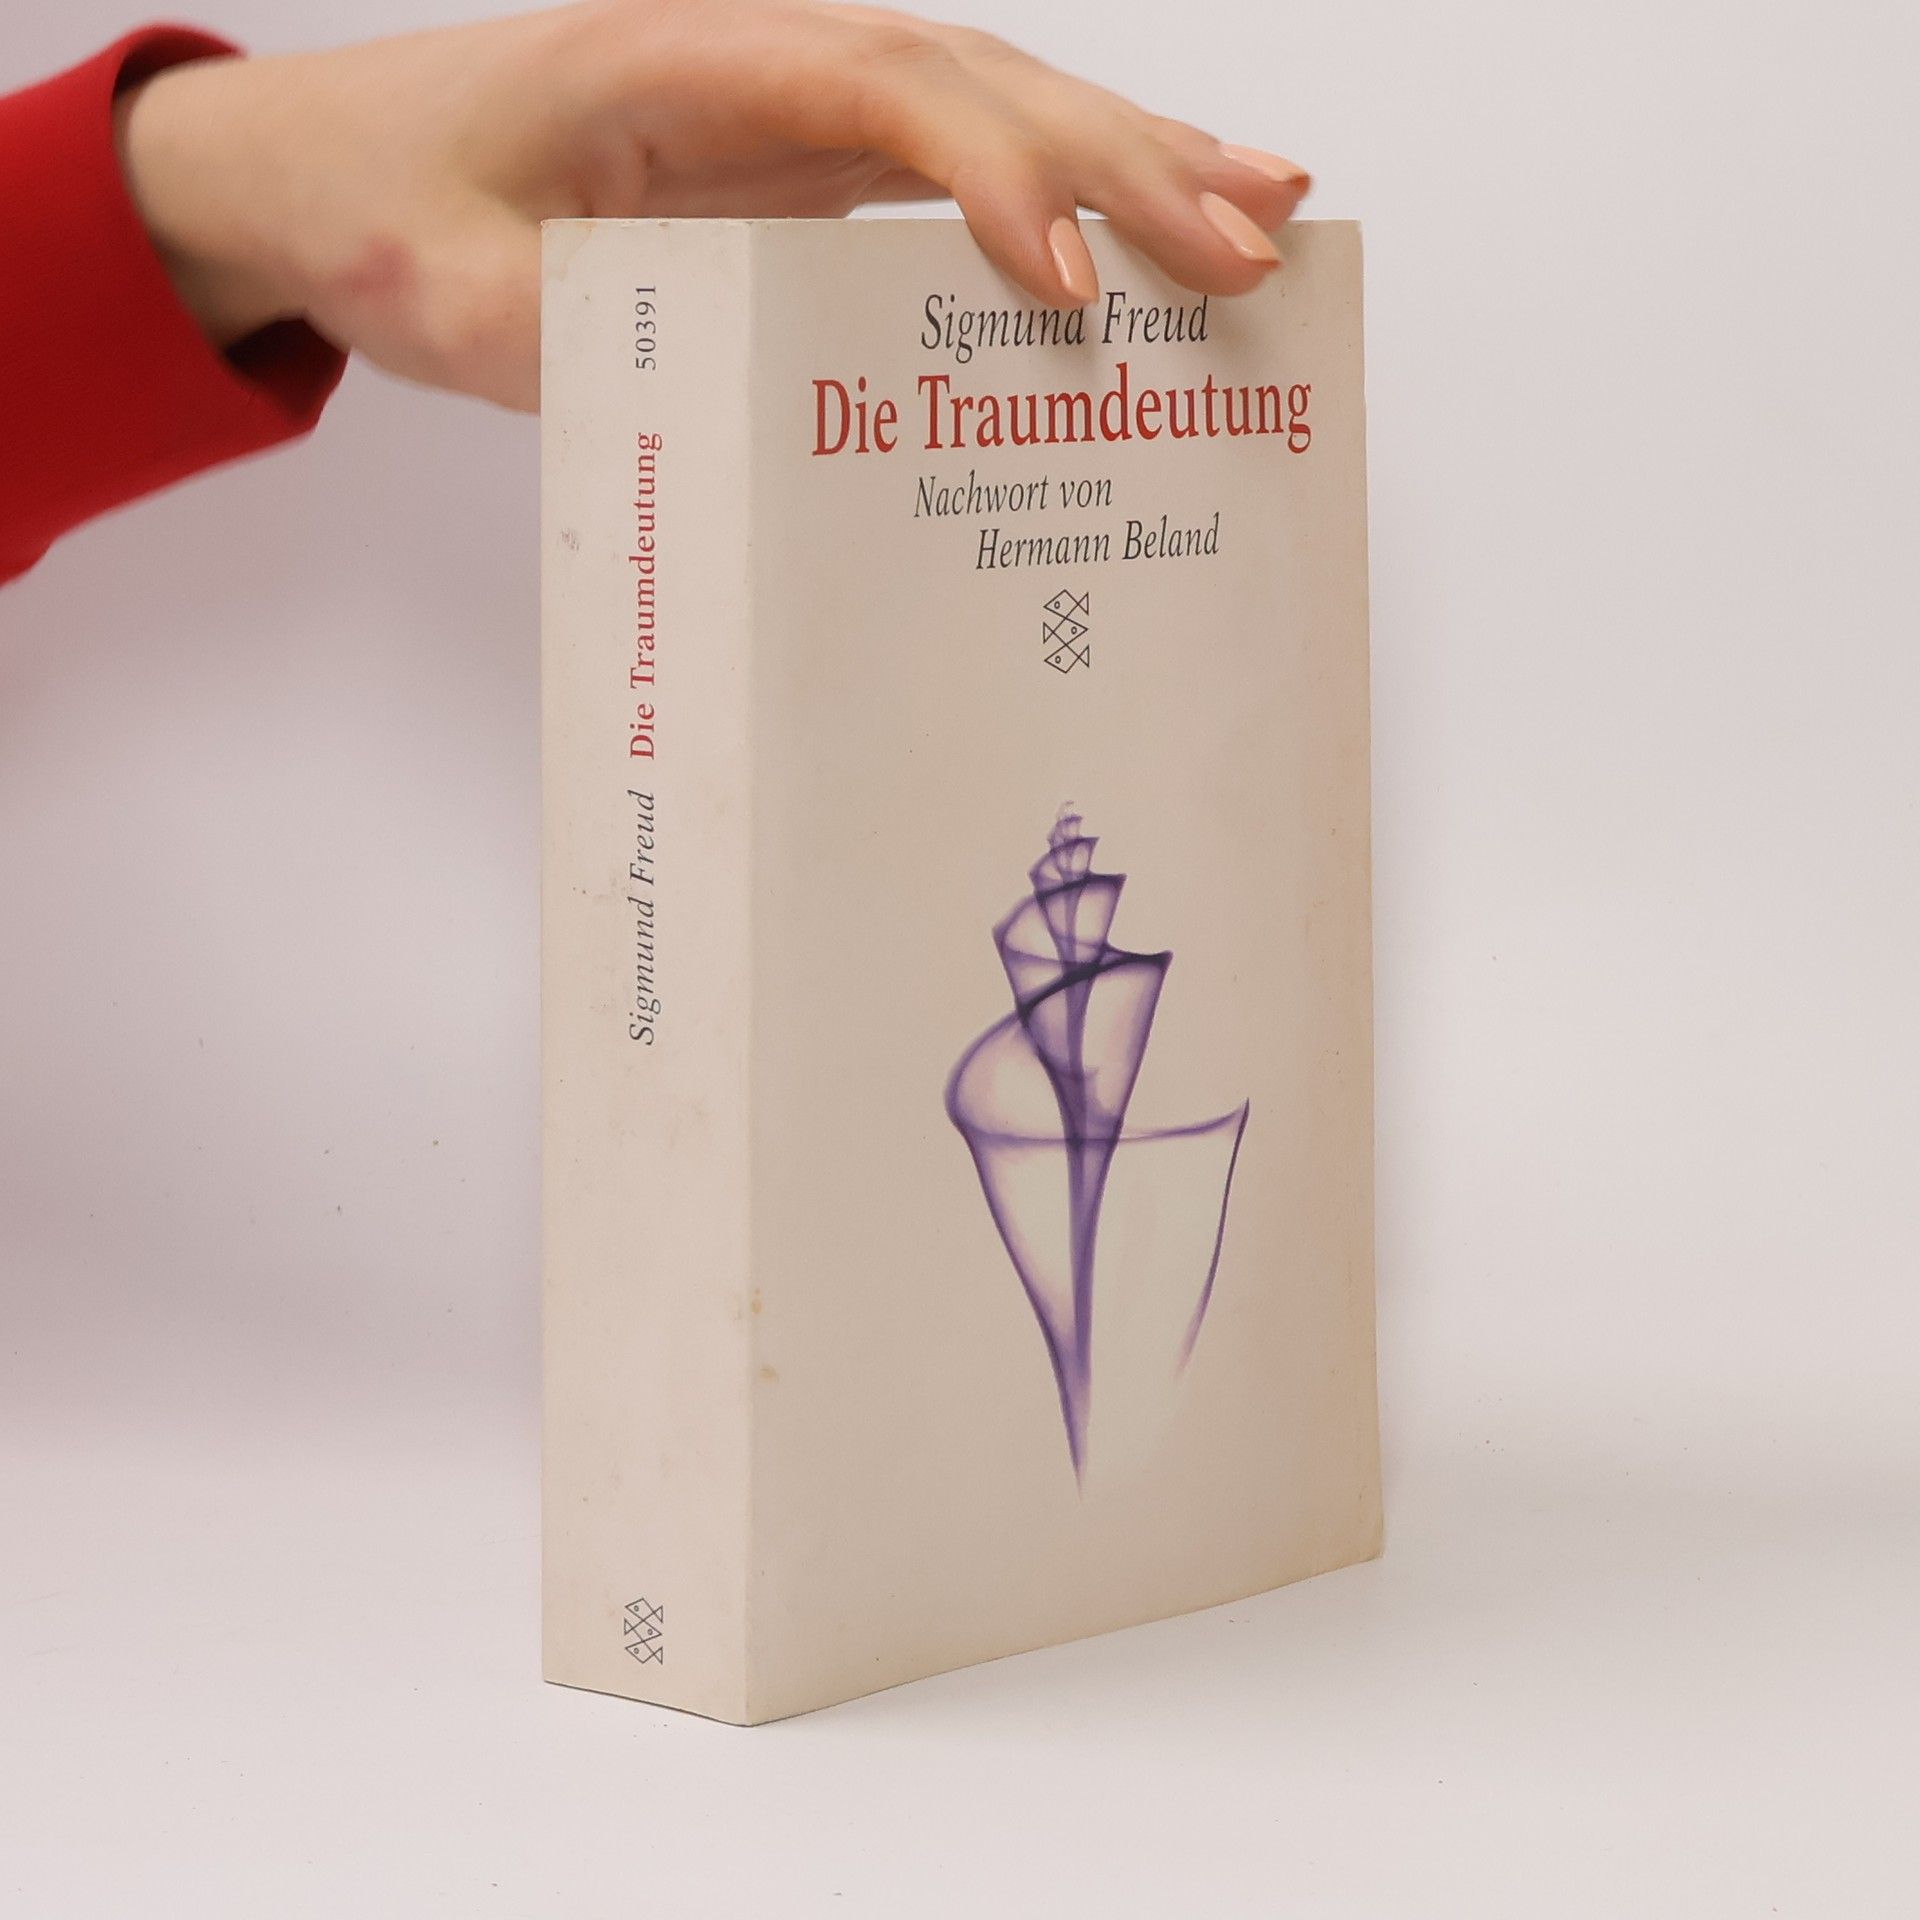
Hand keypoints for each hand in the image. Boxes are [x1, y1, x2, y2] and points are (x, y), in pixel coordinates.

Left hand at [116, 0, 1310, 410]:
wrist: (331, 169)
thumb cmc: (387, 212)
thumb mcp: (459, 295)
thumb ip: (591, 333)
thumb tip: (746, 395)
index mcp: (673, 62)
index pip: (872, 87)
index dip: (988, 168)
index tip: (1065, 280)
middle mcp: (758, 60)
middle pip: (975, 79)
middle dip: (1120, 162)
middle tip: (1246, 244)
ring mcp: (791, 106)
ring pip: (994, 103)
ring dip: (1135, 155)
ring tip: (1268, 211)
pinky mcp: (803, 162)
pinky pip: (959, 159)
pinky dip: (1065, 188)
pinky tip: (1151, 220)